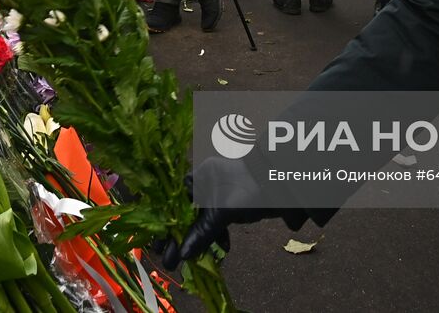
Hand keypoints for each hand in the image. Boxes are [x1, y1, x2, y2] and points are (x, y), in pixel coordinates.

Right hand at [158, 157, 284, 268]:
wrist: (280, 183)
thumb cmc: (248, 189)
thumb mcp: (222, 212)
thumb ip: (202, 232)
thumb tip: (183, 253)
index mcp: (196, 177)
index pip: (172, 204)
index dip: (164, 227)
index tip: (158, 247)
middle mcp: (202, 184)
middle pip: (183, 214)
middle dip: (179, 238)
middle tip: (170, 260)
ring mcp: (215, 195)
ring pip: (199, 221)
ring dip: (196, 240)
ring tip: (191, 261)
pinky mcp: (227, 206)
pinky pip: (214, 223)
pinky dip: (215, 236)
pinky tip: (220, 250)